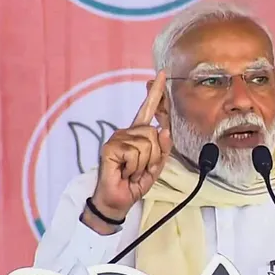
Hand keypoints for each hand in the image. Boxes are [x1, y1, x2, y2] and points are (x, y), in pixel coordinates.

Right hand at [84, 72, 171, 232]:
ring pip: (147, 144)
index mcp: (138, 134)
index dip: (156, 92)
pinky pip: (135, 153)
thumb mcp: (156, 166)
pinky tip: (124, 171)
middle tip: (140, 169)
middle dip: (154, 157)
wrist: (118, 200)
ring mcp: (117, 138)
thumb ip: (164, 149)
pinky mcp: (110, 147)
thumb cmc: (134, 182)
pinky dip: (134, 167)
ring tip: (131, 171)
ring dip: (144, 164)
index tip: (162, 73)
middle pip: (155, 134)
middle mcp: (127, 132)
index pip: (149, 109)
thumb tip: (164, 129)